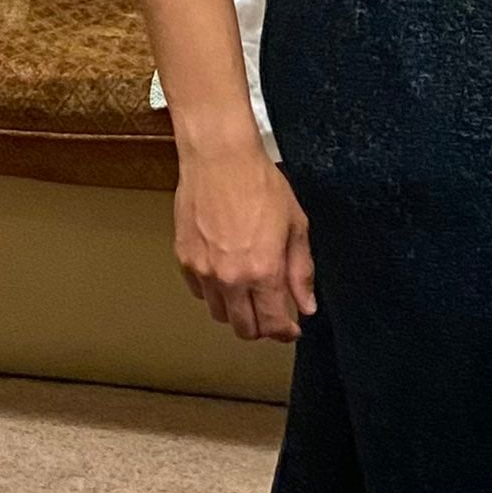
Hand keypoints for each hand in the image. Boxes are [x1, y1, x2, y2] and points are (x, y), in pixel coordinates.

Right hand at [174, 144, 317, 341]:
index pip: (273, 324)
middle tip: (272, 315)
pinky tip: (226, 274)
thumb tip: (306, 305)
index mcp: (263, 271)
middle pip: (243, 329)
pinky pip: (200, 292)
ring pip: (220, 314)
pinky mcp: (185, 260)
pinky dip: (214, 292)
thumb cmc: (260, 183)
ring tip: (250, 292)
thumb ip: (300, 270)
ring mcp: (204, 271)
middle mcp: (231, 278)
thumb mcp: (295, 225)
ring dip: (237, 311)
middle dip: (261, 328)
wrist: (220, 159)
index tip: (292, 330)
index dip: (285, 333)